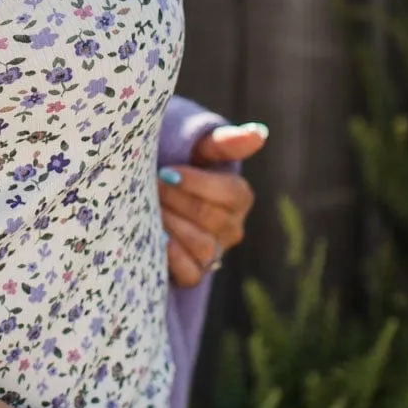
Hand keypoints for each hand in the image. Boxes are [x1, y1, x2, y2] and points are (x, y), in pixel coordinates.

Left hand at [159, 122, 266, 287]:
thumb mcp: (200, 150)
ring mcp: (214, 253)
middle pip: (211, 219)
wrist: (152, 192)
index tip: (166, 171)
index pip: (230, 193)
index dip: (196, 183)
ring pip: (203, 247)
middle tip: (150, 186)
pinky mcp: (193, 273)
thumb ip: (225, 143)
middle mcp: (232, 228)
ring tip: (148, 209)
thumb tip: (259, 133)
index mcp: (239, 197)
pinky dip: (173, 259)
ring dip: (172, 226)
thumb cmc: (179, 164)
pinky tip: (154, 239)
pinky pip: (190, 274)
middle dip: (177, 201)